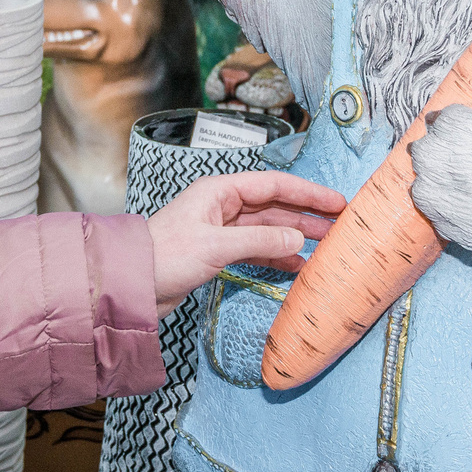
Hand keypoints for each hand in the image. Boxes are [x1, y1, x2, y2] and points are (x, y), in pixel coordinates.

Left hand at [147, 171, 341, 319]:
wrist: (132, 286)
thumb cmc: (164, 257)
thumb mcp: (215, 246)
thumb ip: (259, 242)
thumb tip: (297, 240)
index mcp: (219, 192)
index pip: (273, 185)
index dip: (307, 192)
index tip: (336, 202)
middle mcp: (221, 206)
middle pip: (274, 206)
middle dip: (306, 215)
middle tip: (339, 225)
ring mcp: (220, 230)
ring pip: (267, 229)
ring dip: (295, 236)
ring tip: (326, 245)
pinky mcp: (217, 253)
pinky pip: (256, 249)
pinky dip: (276, 256)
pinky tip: (297, 265)